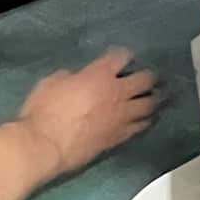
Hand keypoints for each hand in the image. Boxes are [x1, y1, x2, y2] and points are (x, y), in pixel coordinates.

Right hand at [18, 49, 158, 175]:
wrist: (46, 145)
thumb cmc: (44, 110)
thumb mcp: (52, 82)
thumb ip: (70, 77)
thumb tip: (77, 79)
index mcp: (99, 75)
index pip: (120, 56)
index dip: (123, 54)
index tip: (122, 56)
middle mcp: (116, 93)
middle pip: (144, 80)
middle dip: (149, 76)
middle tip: (151, 76)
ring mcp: (121, 117)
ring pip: (148, 105)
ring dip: (153, 99)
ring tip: (156, 97)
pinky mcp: (119, 137)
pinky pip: (139, 127)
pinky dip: (144, 121)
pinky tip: (146, 120)